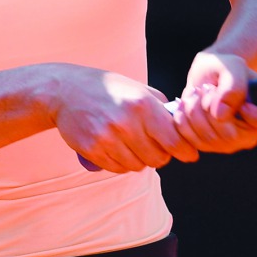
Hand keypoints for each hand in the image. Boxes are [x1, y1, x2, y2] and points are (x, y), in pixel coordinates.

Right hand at [52, 68, 198, 173]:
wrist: (66, 90)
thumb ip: (160, 106)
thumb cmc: (107, 88)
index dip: (185, 151)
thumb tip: (182, 125)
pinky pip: (117, 168)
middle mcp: (126, 122)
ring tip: (132, 145)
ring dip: (140, 160)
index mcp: (142, 104)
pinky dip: (121, 163)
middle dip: (160, 156)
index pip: (173, 139)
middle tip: (155, 147)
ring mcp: (108, 137)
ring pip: (137, 166)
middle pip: (157, 158)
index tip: (190, 155)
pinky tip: (117, 148)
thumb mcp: (137, 88)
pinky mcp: (92, 150)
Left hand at [173, 52, 256, 154]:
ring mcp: (233, 142)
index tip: (243, 105)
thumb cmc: (226, 67)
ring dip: (195, 112)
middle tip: (207, 88)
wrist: (208, 74)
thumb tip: (221, 114)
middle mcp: (254, 131)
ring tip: (197, 92)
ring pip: (210, 139)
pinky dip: (184, 120)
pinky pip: (193, 142)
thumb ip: (232, 85)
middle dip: (211, 109)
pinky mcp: (211, 145)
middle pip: (233, 136)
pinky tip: (186, 105)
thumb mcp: (231, 65)